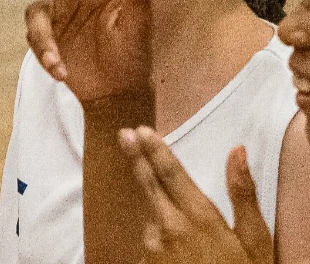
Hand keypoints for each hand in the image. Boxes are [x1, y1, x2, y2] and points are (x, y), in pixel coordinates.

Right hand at [5, 0, 152, 101]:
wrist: (118, 92)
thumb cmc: (134, 54)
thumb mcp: (140, 22)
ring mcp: (58, 16)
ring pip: (36, 13)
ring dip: (43, 37)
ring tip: (54, 60)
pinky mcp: (48, 38)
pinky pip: (36, 40)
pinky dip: (45, 55)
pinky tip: (60, 71)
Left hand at [121, 128, 271, 263]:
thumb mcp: (255, 239)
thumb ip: (242, 193)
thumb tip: (237, 152)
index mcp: (198, 217)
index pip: (170, 174)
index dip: (155, 150)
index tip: (141, 130)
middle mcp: (168, 227)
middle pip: (147, 184)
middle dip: (136, 158)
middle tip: (124, 135)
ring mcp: (152, 246)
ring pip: (152, 217)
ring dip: (161, 213)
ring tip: (189, 237)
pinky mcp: (144, 261)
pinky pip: (152, 242)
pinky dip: (162, 239)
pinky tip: (181, 253)